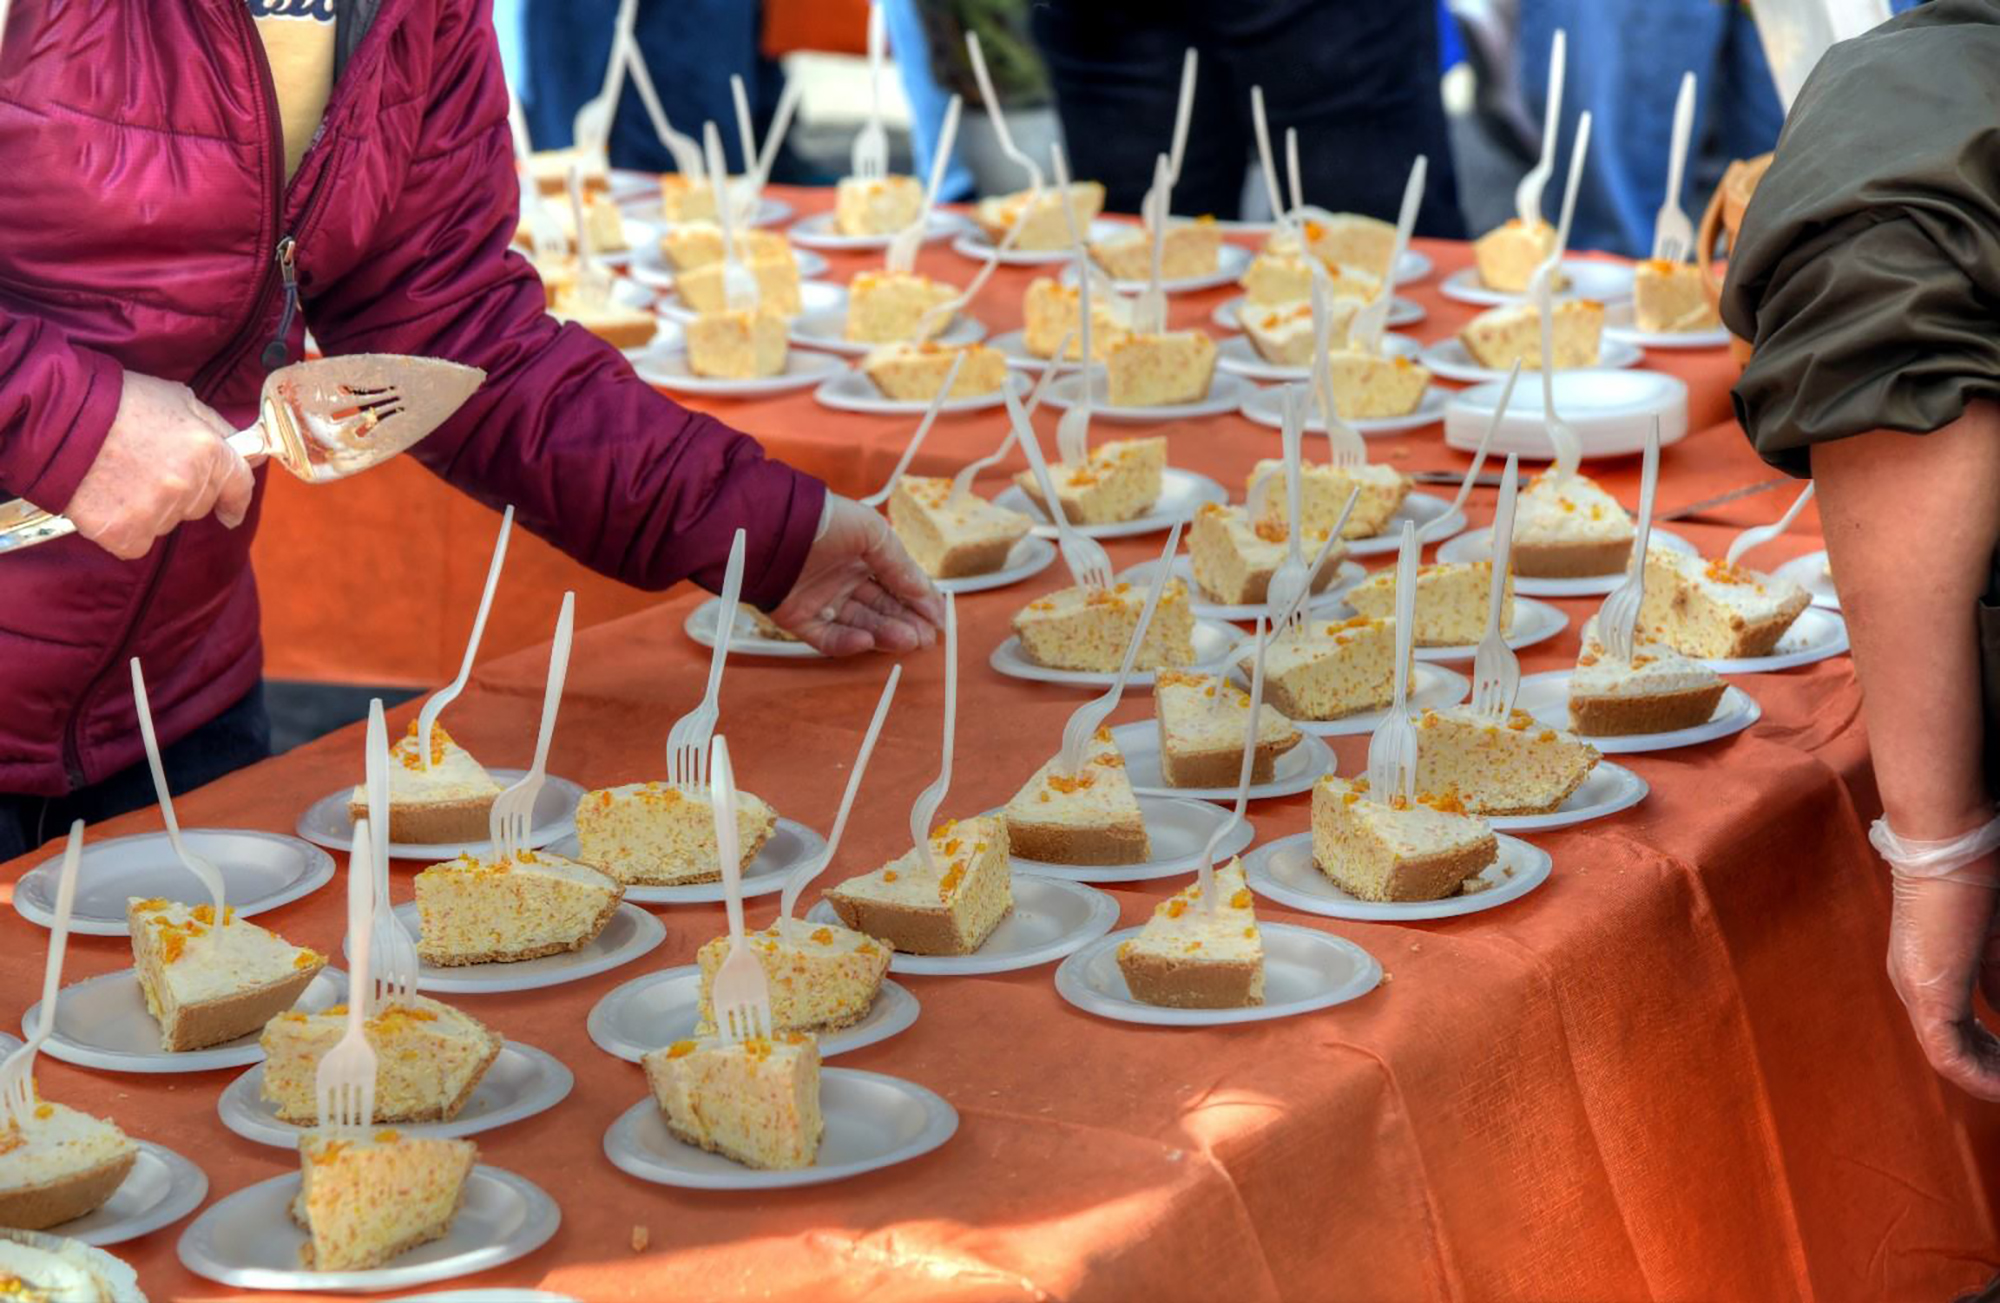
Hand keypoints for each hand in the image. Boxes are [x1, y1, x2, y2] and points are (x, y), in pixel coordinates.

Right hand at [63, 371, 253, 559]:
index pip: (239, 486)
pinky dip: (123, 529)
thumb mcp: (178, 400)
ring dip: (149, 508)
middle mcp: (189, 484)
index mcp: (208, 451)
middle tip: (145, 467)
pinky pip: (136, 542)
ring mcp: (157, 511)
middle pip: (198, 505)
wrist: (58, 418)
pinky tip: (106, 501)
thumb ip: (217, 429)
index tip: (231, 512)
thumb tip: (249, 453)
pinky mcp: (124, 532)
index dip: (236, 500)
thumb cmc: (117, 401)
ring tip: (119, 476)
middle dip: (180, 491)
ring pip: (166, 522)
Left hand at [770, 495, 944, 654]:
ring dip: (885, 635)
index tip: (939, 621)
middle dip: (906, 624)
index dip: (919, 603)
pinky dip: (847, 642)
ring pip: (860, 625)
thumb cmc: (828, 521)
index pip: (897, 586)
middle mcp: (844, 580)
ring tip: (908, 640)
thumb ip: (901, 566)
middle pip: (881, 610)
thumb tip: (926, 594)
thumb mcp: (875, 534)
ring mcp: (823, 601)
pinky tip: (867, 640)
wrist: (777, 526)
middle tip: (925, 639)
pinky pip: (827, 638)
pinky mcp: (800, 619)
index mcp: (863, 557)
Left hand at [1887, 869, 1999, 1099]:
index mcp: (1931, 970)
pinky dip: (1981, 1077)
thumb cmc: (1976, 877)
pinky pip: (1949, 1056)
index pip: (1961, 1029)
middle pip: (1957, 1049)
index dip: (1995, 1054)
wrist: (1951, 844)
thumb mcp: (1996, 942)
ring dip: (1991, 1079)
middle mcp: (1916, 985)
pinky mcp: (1926, 994)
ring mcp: (1916, 990)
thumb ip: (1997, 980)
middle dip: (1995, 1071)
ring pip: (1952, 1059)